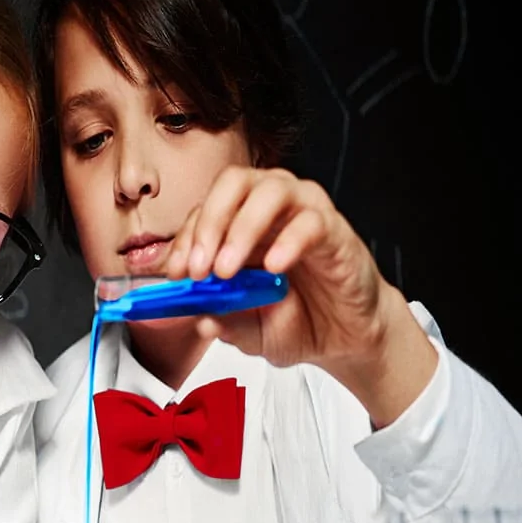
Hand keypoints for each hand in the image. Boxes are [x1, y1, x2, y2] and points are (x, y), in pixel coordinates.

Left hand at [166, 167, 436, 425]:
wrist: (344, 338)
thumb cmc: (296, 321)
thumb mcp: (249, 332)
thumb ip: (225, 322)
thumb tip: (200, 319)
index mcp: (240, 226)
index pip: (204, 212)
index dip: (185, 240)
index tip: (176, 275)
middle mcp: (270, 211)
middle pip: (232, 184)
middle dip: (208, 223)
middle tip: (200, 268)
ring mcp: (303, 214)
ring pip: (270, 191)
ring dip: (242, 228)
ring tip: (228, 271)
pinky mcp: (335, 230)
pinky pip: (311, 221)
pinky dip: (288, 242)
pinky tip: (274, 268)